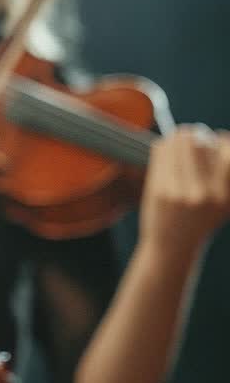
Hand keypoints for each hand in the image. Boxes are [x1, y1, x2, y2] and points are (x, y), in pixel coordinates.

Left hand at [139, 124, 229, 259]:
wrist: (172, 247)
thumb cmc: (198, 222)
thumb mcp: (223, 205)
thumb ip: (224, 178)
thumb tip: (220, 140)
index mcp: (225, 196)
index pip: (228, 153)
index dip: (222, 140)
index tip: (216, 138)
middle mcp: (206, 194)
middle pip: (198, 143)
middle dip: (193, 134)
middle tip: (189, 134)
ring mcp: (181, 192)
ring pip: (177, 145)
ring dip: (175, 138)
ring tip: (176, 140)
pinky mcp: (160, 191)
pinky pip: (160, 154)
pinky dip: (162, 147)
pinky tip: (164, 149)